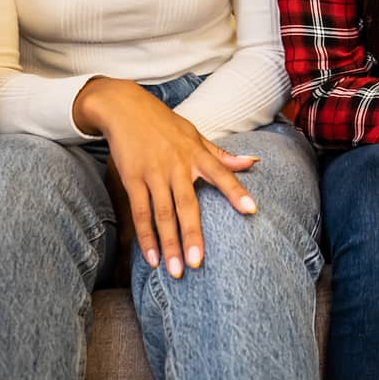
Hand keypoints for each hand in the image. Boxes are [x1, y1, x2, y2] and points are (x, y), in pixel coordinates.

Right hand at [73, 77, 257, 278]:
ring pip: (162, 214)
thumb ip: (222, 155)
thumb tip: (253, 162)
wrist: (126, 108)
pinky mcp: (132, 179)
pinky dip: (145, 237)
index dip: (236, 191)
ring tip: (176, 271)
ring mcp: (153, 173)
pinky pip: (139, 212)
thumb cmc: (165, 124)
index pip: (222, 174)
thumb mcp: (195, 135)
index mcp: (196, 154)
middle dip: (193, 235)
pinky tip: (152, 258)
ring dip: (169, 244)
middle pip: (187, 205)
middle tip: (199, 263)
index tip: (252, 210)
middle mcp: (177, 165)